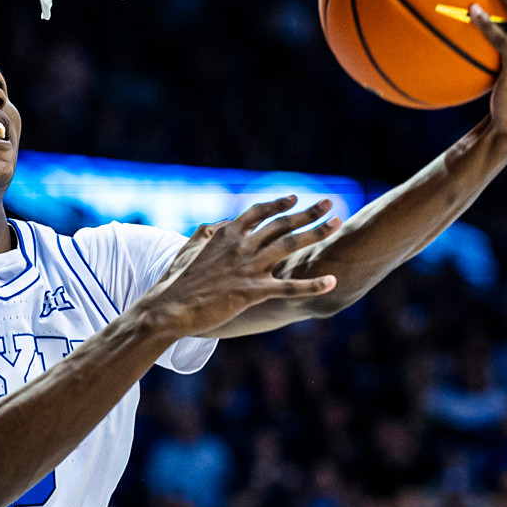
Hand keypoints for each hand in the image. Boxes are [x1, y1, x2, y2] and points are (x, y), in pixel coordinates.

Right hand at [136, 195, 339, 338]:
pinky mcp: (252, 291)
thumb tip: (220, 223)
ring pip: (290, 246)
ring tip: (337, 224)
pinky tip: (332, 281)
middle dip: (308, 212)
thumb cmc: (176, 281)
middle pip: (282, 224)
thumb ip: (206, 233)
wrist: (169, 308)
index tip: (294, 198)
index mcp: (226, 234)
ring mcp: (248, 267)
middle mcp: (241, 245)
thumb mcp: (188, 248)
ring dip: (316, 233)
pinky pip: (288, 286)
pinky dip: (312, 284)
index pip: (258, 212)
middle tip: (329, 203)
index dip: (278, 204)